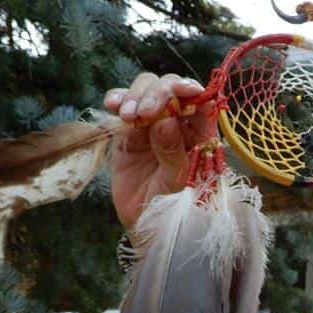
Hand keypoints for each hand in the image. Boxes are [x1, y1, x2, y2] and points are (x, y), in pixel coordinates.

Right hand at [104, 73, 216, 228]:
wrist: (148, 225)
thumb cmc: (175, 206)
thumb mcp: (180, 181)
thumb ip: (174, 151)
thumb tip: (166, 120)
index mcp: (199, 132)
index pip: (198, 100)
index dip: (189, 89)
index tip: (180, 91)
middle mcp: (177, 122)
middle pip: (169, 88)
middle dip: (158, 92)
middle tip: (144, 112)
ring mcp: (150, 124)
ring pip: (145, 90)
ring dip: (135, 95)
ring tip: (128, 116)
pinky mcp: (127, 131)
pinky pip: (122, 106)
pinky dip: (117, 99)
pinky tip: (112, 105)